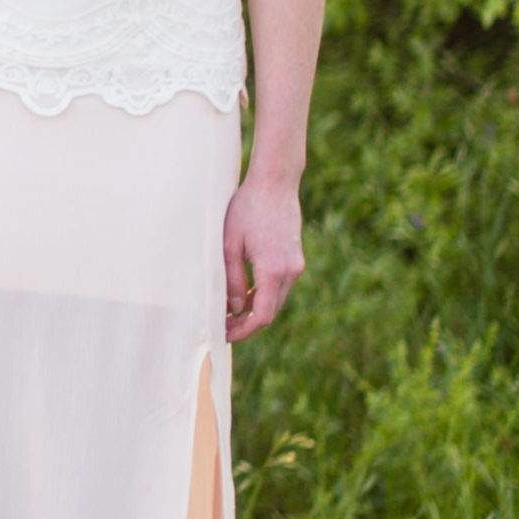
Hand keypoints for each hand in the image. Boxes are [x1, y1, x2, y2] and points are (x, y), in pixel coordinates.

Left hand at [223, 174, 303, 340]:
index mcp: (274, 270)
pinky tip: (243, 295)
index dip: (244, 330)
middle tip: (222, 327)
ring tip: (228, 313)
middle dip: (247, 323)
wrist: (275, 183)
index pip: (262, 315)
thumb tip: (234, 309)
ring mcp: (296, 264)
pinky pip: (279, 285)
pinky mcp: (295, 258)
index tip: (224, 335)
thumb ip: (232, 281)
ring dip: (255, 309)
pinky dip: (263, 294)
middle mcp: (291, 271)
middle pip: (270, 311)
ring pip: (276, 299)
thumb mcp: (229, 246)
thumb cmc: (247, 209)